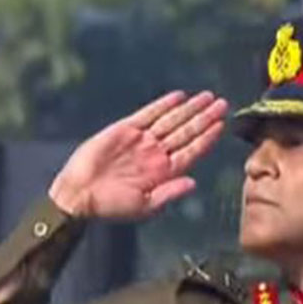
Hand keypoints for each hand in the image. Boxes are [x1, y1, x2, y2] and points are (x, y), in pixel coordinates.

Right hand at [48, 90, 227, 220]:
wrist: (80, 194)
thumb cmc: (112, 206)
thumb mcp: (144, 206)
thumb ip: (169, 194)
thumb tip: (193, 183)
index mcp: (165, 172)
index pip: (192, 151)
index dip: (207, 138)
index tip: (222, 125)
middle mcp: (157, 154)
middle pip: (186, 132)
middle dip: (205, 117)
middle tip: (222, 104)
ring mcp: (143, 140)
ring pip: (172, 120)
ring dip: (190, 109)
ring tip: (208, 97)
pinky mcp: (125, 129)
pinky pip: (149, 114)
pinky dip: (164, 105)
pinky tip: (179, 97)